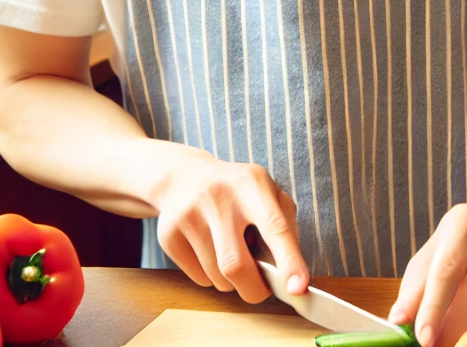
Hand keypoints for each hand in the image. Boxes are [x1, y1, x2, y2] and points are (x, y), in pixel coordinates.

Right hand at [147, 148, 308, 304]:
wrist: (184, 177)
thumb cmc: (238, 192)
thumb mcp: (267, 194)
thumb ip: (284, 228)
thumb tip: (292, 276)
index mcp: (251, 183)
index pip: (274, 226)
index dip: (289, 260)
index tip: (298, 288)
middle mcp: (217, 197)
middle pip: (235, 265)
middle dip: (254, 289)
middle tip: (262, 290)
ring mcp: (188, 214)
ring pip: (217, 277)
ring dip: (232, 281)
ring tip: (232, 256)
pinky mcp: (168, 233)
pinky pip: (198, 278)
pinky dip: (211, 278)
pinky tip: (210, 253)